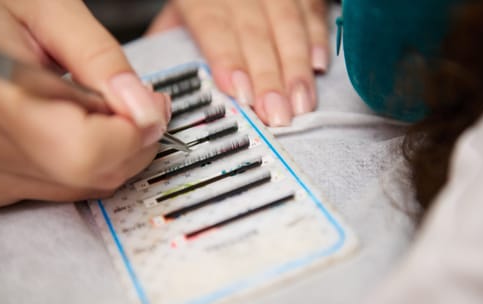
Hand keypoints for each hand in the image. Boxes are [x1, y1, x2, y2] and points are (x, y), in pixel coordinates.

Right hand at [0, 0, 169, 207]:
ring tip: (95, 106)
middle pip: (94, 174)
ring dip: (113, 151)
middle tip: (131, 100)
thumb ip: (101, 59)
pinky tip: (71, 126)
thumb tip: (146, 110)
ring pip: (84, 185)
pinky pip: (60, 188)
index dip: (133, 132)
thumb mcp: (47, 11)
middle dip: (133, 140)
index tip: (150, 105)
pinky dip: (85, 161)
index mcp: (0, 99)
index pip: (88, 151)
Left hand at [147, 0, 329, 125]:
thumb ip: (172, 38)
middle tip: (275, 113)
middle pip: (254, 28)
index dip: (227, 58)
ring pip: (287, 20)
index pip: (212, 22)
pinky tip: (319, 65)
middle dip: (268, 75)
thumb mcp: (182, 9)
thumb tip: (164, 85)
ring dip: (296, 65)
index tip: (239, 91)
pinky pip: (311, 7)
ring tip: (300, 102)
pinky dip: (317, 37)